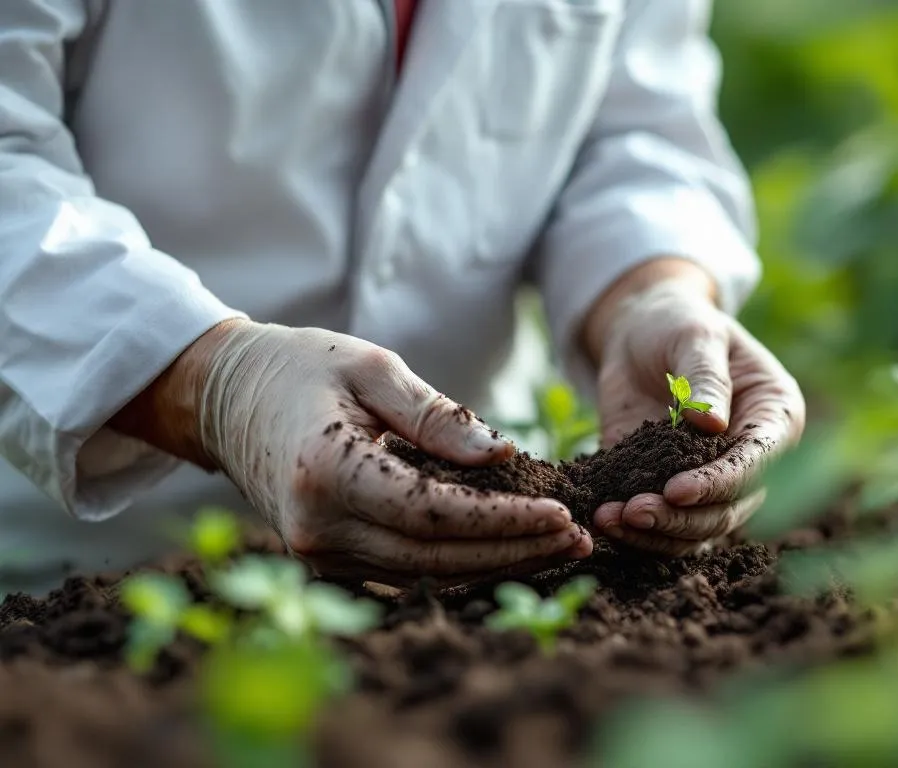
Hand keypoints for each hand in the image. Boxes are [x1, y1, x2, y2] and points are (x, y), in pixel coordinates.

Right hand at [112, 320, 591, 586]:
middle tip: (578, 537)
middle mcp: (317, 528)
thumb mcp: (372, 367)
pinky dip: (466, 562)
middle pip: (437, 556)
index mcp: (325, 471)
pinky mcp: (329, 561)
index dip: (501, 520)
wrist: (228, 400)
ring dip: (500, 564)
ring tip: (562, 548)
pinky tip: (515, 549)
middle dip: (515, 550)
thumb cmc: (304, 368)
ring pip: (428, 574)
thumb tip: (501, 454)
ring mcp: (319, 554)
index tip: (560, 512)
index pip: (431, 513)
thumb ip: (436, 415)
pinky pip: (410, 571)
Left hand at [581, 260, 805, 554]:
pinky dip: (636, 532)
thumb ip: (706, 378)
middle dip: (683, 518)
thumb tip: (713, 425)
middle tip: (634, 511)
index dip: (720, 482)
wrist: (640, 330)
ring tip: (611, 519)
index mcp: (774, 416)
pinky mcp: (671, 489)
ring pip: (698, 530)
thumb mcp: (695, 336)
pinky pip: (664, 525)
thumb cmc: (679, 323)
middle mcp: (750, 457)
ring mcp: (712, 479)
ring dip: (657, 533)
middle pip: (730, 509)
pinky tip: (603, 518)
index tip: (676, 489)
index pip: (756, 462)